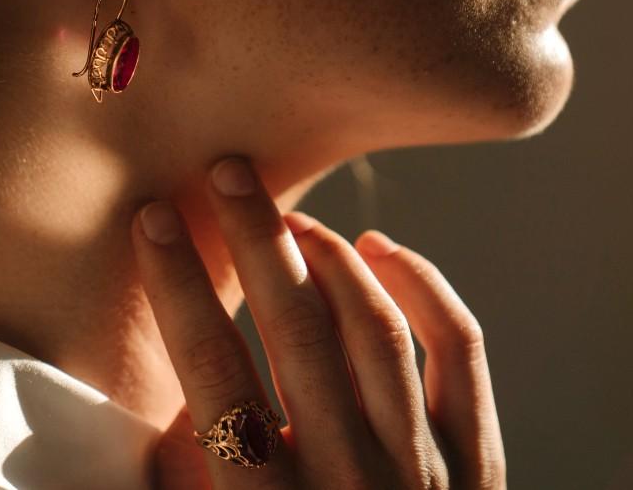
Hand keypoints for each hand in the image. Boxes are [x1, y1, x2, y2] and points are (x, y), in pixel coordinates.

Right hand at [131, 156, 506, 488]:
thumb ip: (189, 473)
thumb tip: (182, 387)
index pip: (212, 370)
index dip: (179, 286)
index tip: (153, 222)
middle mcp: (346, 480)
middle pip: (295, 327)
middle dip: (254, 239)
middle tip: (227, 173)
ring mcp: (422, 473)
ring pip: (373, 327)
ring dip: (325, 255)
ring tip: (288, 214)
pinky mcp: (478, 469)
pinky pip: (458, 354)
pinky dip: (423, 288)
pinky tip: (381, 249)